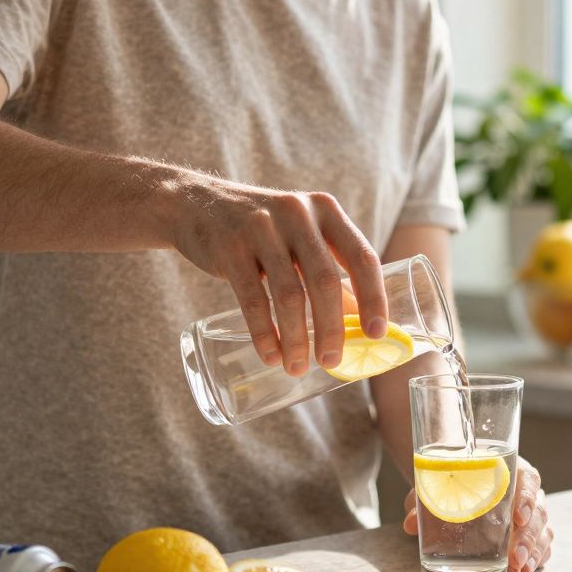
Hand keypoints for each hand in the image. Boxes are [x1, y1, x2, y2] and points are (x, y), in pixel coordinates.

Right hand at [167, 174, 387, 375]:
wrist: (195, 203)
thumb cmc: (262, 230)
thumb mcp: (299, 236)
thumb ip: (326, 270)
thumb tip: (356, 320)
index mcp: (325, 210)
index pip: (362, 257)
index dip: (373, 298)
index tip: (376, 334)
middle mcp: (297, 214)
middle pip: (325, 281)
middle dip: (332, 328)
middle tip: (331, 361)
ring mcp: (262, 229)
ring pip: (289, 295)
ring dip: (296, 338)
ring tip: (297, 367)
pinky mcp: (230, 248)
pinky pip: (253, 300)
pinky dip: (264, 334)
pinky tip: (271, 355)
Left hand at [402, 458, 553, 571]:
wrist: (457, 484)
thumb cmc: (450, 482)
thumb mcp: (434, 487)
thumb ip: (422, 500)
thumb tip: (409, 523)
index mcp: (508, 469)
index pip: (528, 477)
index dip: (527, 496)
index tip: (518, 517)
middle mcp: (524, 490)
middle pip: (538, 510)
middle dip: (528, 537)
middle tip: (515, 558)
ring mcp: (531, 512)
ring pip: (542, 530)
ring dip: (533, 551)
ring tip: (518, 571)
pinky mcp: (530, 532)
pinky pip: (541, 544)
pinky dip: (536, 558)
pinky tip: (524, 571)